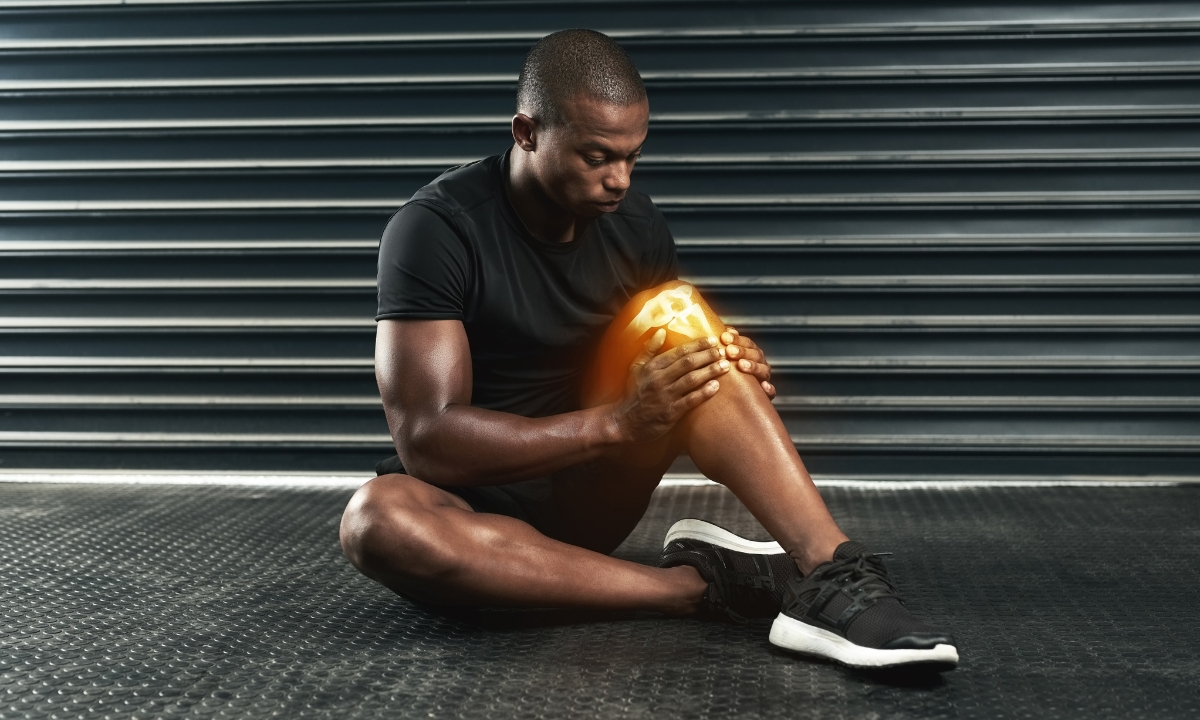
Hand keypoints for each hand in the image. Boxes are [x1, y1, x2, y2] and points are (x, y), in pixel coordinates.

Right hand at [611, 330, 729, 442]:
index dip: (697, 345)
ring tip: (725, 366)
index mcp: (652, 367)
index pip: (679, 352)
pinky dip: (704, 392)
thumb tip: (661, 331)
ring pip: (691, 380)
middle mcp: (659, 379)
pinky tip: (716, 386)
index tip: (712, 340)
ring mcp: (665, 396)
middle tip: (723, 351)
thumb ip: (649, 349)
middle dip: (708, 356)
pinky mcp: (670, 413)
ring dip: (710, 371)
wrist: (625, 422)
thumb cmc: (633, 393)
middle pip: (688, 363)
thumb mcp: (636, 368)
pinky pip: (690, 400)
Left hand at [720, 327, 774, 399]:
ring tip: (741, 365)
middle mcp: (760, 363)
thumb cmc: (730, 374)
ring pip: (763, 370)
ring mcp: (764, 378)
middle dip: (742, 351)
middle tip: (729, 351)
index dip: (736, 339)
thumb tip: (723, 329)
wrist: (735, 401)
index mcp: (752, 353)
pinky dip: (769, 389)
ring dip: (753, 366)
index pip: (746, 343)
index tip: (724, 337)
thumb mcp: (727, 359)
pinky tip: (764, 387)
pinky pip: (771, 391)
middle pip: (755, 354)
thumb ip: (727, 344)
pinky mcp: (767, 394)